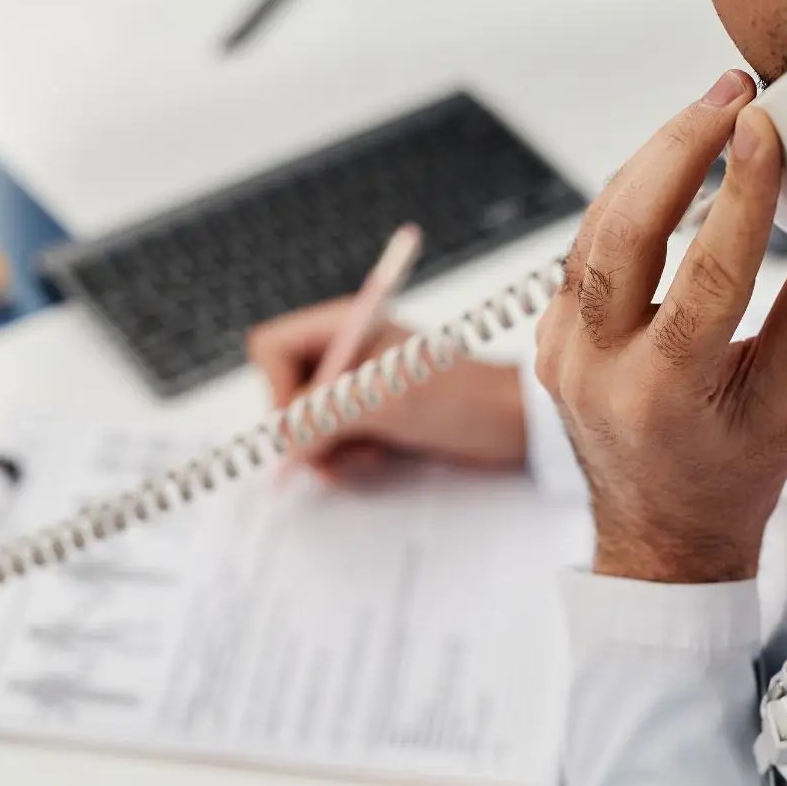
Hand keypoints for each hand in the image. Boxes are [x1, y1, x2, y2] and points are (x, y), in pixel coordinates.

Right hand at [247, 298, 526, 479]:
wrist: (515, 424)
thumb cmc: (462, 398)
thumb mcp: (388, 403)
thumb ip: (329, 415)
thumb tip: (286, 442)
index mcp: (345, 326)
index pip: (271, 349)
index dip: (280, 390)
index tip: (310, 421)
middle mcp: (345, 353)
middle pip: (284, 391)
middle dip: (306, 429)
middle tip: (336, 450)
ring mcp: (358, 387)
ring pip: (306, 424)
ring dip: (327, 450)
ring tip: (366, 456)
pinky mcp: (372, 418)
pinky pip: (332, 443)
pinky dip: (345, 459)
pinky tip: (376, 459)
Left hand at [535, 70, 786, 582]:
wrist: (659, 531)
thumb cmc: (728, 477)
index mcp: (662, 393)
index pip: (706, 274)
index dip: (739, 193)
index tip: (764, 125)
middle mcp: (595, 368)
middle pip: (624, 232)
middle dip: (678, 148)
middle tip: (731, 94)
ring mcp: (561, 351)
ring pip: (595, 230)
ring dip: (649, 164)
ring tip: (707, 114)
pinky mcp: (553, 336)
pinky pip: (583, 252)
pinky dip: (625, 202)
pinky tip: (665, 167)